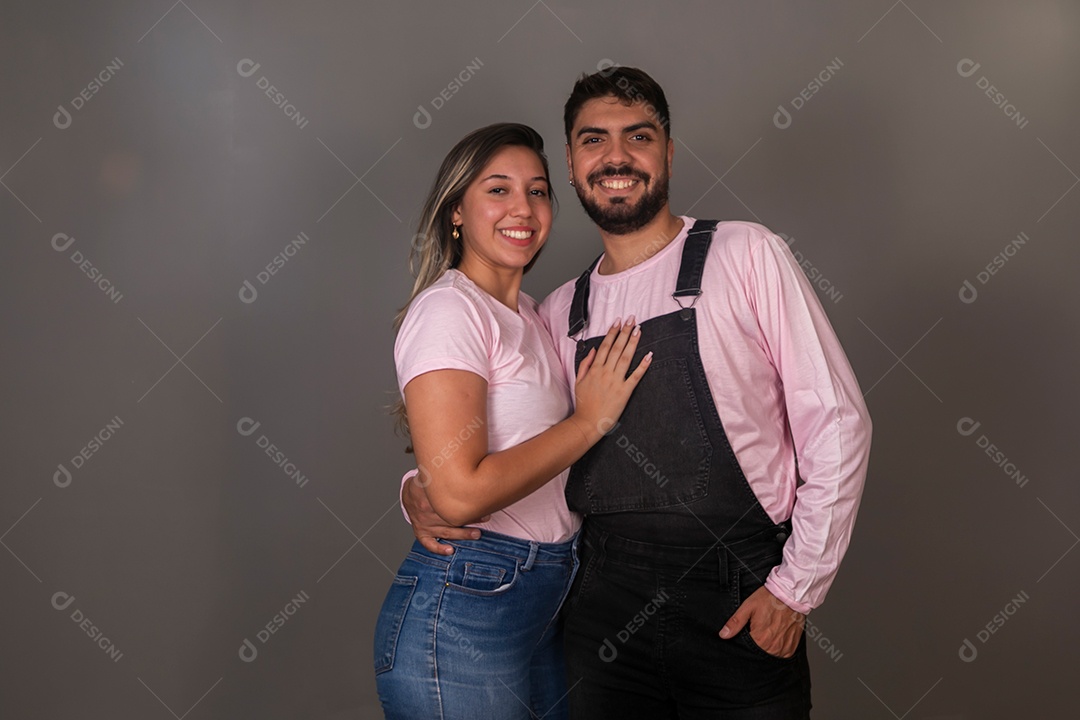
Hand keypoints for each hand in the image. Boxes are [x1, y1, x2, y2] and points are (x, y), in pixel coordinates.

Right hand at [401, 471, 486, 554]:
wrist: (409, 493)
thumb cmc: (427, 484)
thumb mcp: (434, 474)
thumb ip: (447, 474)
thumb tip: (467, 464)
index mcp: (431, 495)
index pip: (453, 502)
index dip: (470, 504)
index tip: (484, 503)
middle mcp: (428, 511)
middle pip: (452, 517)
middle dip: (471, 518)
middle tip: (486, 517)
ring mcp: (424, 523)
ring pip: (446, 531)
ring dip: (462, 534)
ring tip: (476, 534)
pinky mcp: (421, 531)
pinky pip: (428, 543)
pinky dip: (438, 548)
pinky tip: (449, 551)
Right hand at [571, 316, 651, 441]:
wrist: (587, 422)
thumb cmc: (583, 403)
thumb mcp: (578, 381)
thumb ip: (585, 364)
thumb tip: (593, 350)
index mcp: (595, 369)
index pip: (605, 346)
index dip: (612, 332)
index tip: (618, 321)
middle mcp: (605, 372)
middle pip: (617, 348)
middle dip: (624, 331)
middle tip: (631, 319)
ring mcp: (616, 381)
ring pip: (626, 358)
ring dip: (633, 342)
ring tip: (638, 329)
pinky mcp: (625, 392)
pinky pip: (635, 376)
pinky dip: (643, 365)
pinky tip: (649, 355)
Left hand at [719, 586, 805, 657]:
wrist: (790, 595)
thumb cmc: (769, 599)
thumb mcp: (748, 607)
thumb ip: (735, 622)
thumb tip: (723, 634)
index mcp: (760, 639)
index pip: (748, 651)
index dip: (746, 644)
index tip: (749, 634)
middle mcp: (773, 646)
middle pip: (759, 654)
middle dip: (756, 645)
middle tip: (759, 631)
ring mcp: (784, 647)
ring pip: (771, 655)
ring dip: (768, 648)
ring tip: (768, 633)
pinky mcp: (792, 646)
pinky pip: (783, 654)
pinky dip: (778, 648)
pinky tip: (776, 637)